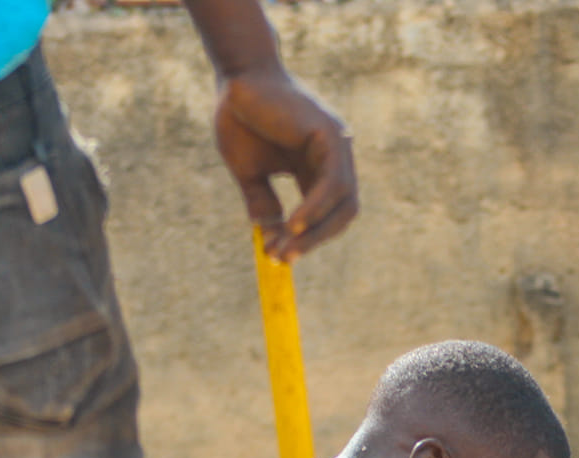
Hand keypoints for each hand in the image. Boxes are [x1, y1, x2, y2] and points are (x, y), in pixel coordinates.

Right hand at [214, 68, 357, 259]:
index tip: (280, 257)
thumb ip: (262, 201)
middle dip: (314, 241)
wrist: (236, 78)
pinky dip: (316, 209)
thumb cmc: (240, 117)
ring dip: (316, 232)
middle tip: (284, 259)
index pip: (325, 213)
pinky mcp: (332, 138)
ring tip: (286, 247)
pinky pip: (334, 185)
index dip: (306, 238)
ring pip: (343, 204)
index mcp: (317, 168)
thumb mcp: (249, 170)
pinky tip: (295, 225)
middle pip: (341, 214)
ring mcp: (337, 148)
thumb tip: (270, 236)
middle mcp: (334, 160)